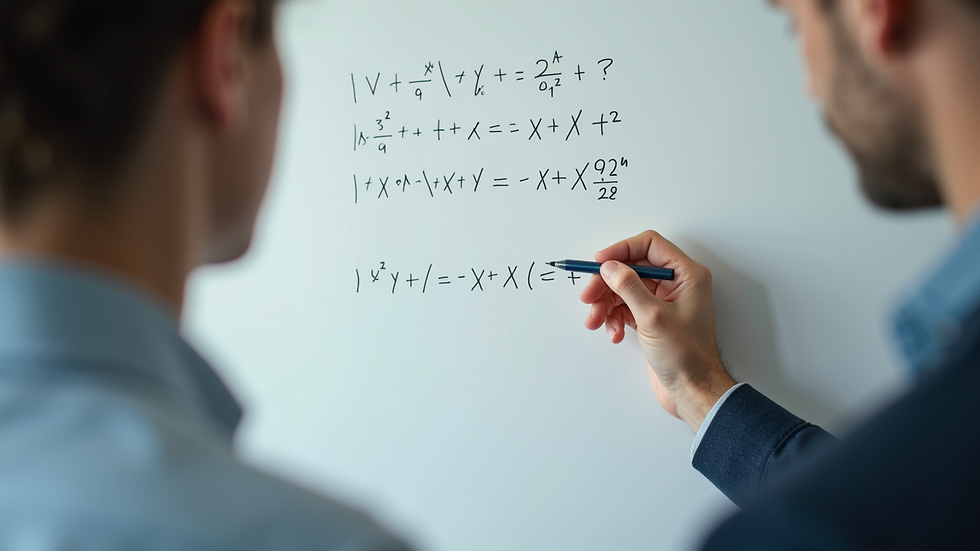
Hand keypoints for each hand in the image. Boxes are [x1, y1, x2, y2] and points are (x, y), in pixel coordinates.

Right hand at [580, 231, 735, 431]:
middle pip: (631, 268)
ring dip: (606, 304)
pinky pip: (625, 308)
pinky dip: (614, 318)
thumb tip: (609, 267)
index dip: (622, 250)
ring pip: (624, 289)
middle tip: (588, 297)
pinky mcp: (652, 319)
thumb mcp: (653, 317)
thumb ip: (629, 286)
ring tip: (595, 321)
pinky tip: (613, 333)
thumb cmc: (686, 356)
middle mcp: (675, 284)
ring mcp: (663, 302)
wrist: (692, 390)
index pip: (649, 244)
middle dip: (607, 283)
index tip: (600, 262)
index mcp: (686, 275)